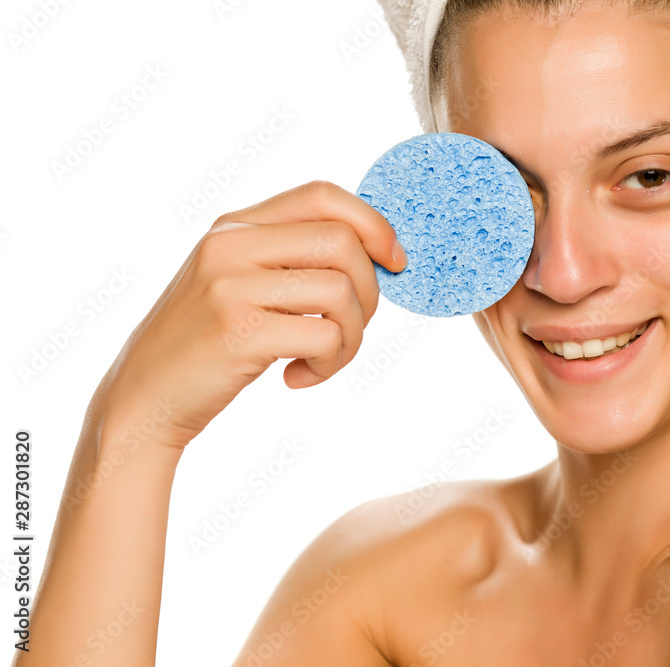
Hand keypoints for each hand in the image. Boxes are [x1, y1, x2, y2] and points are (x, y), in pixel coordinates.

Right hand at [90, 180, 406, 452]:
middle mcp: (229, 246)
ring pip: (341, 290)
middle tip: (349, 328)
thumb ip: (288, 259)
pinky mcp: (238, 331)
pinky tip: (299, 377)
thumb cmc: (205, 345)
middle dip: (369, 291)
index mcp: (234, 228)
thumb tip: (377, 250)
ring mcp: (230, 286)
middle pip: (342, 242)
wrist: (143, 399)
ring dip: (352, 336)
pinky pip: (326, 335)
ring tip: (324, 358)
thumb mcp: (237, 283)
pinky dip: (329, 363)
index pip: (321, 195)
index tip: (395, 261)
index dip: (373, 223)